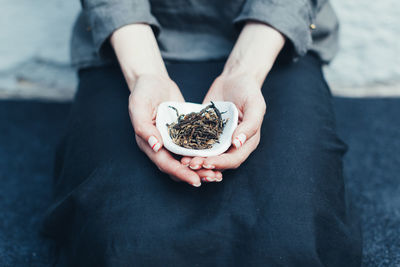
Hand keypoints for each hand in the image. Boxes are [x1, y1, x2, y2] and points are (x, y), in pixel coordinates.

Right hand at [111, 24, 221, 186]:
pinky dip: (205, 154)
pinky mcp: (183, 133)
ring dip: (202, 167)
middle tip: (213, 178)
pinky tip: (219, 156)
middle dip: (195, 174)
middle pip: (178, 167)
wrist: (153, 80)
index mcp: (148, 143)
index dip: (180, 173)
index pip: (165, 163)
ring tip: (218, 174)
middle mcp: (160, 146)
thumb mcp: (139, 105)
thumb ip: (143, 126)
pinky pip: (194, 147)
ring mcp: (172, 140)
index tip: (195, 181)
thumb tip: (155, 146)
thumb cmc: (143, 91)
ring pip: (188, 160)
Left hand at [181, 22, 283, 180]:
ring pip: (207, 155)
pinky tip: (178, 148)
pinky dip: (189, 148)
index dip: (221, 163)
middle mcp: (233, 144)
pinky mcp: (207, 131)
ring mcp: (219, 139)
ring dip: (196, 160)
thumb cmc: (249, 91)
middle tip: (190, 164)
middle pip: (219, 162)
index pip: (234, 159)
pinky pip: (198, 142)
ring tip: (183, 161)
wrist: (235, 78)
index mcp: (247, 142)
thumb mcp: (255, 105)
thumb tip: (238, 143)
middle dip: (205, 165)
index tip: (207, 163)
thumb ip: (250, 125)